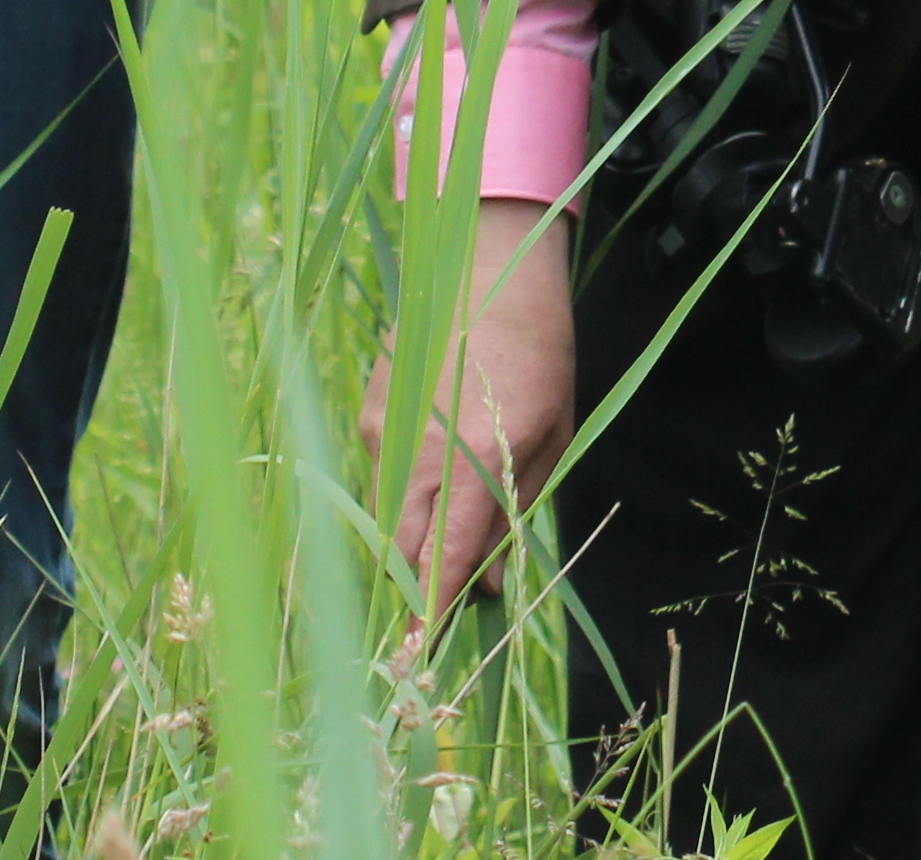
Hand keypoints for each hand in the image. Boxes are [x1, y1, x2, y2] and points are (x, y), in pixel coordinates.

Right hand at [371, 197, 575, 625]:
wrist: (489, 264)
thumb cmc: (539, 351)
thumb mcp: (551, 434)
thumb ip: (514, 512)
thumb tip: (484, 584)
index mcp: (472, 461)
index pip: (440, 561)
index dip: (428, 614)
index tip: (420, 656)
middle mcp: (418, 453)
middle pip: (400, 552)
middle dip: (414, 591)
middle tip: (434, 618)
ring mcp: (384, 432)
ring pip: (385, 518)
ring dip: (409, 543)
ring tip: (445, 543)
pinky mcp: (369, 412)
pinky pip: (379, 477)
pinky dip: (402, 495)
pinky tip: (434, 475)